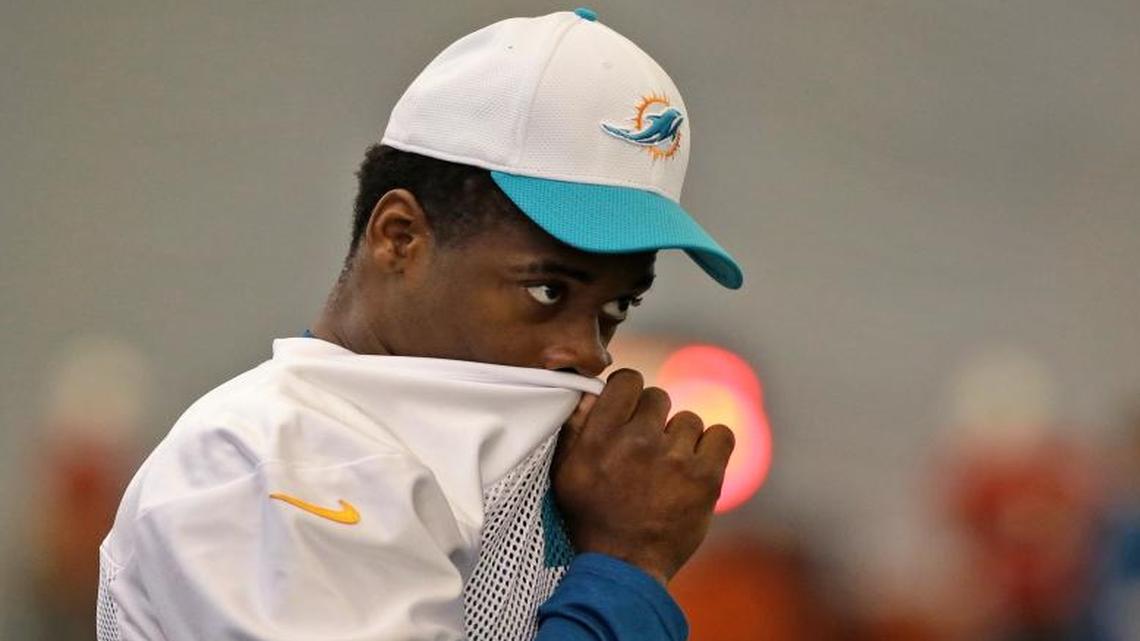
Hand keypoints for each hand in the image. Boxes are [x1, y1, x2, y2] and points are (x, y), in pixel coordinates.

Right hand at [551, 369, 734, 583]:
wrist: (624, 567)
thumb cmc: (591, 519)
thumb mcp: (565, 473)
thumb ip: (575, 428)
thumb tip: (590, 389)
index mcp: (600, 436)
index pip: (627, 380)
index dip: (630, 393)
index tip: (630, 412)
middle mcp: (636, 440)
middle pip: (658, 397)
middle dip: (653, 419)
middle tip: (646, 449)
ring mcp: (674, 457)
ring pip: (688, 420)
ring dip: (680, 439)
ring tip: (668, 467)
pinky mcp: (706, 476)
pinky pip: (721, 435)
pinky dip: (712, 447)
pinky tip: (697, 464)